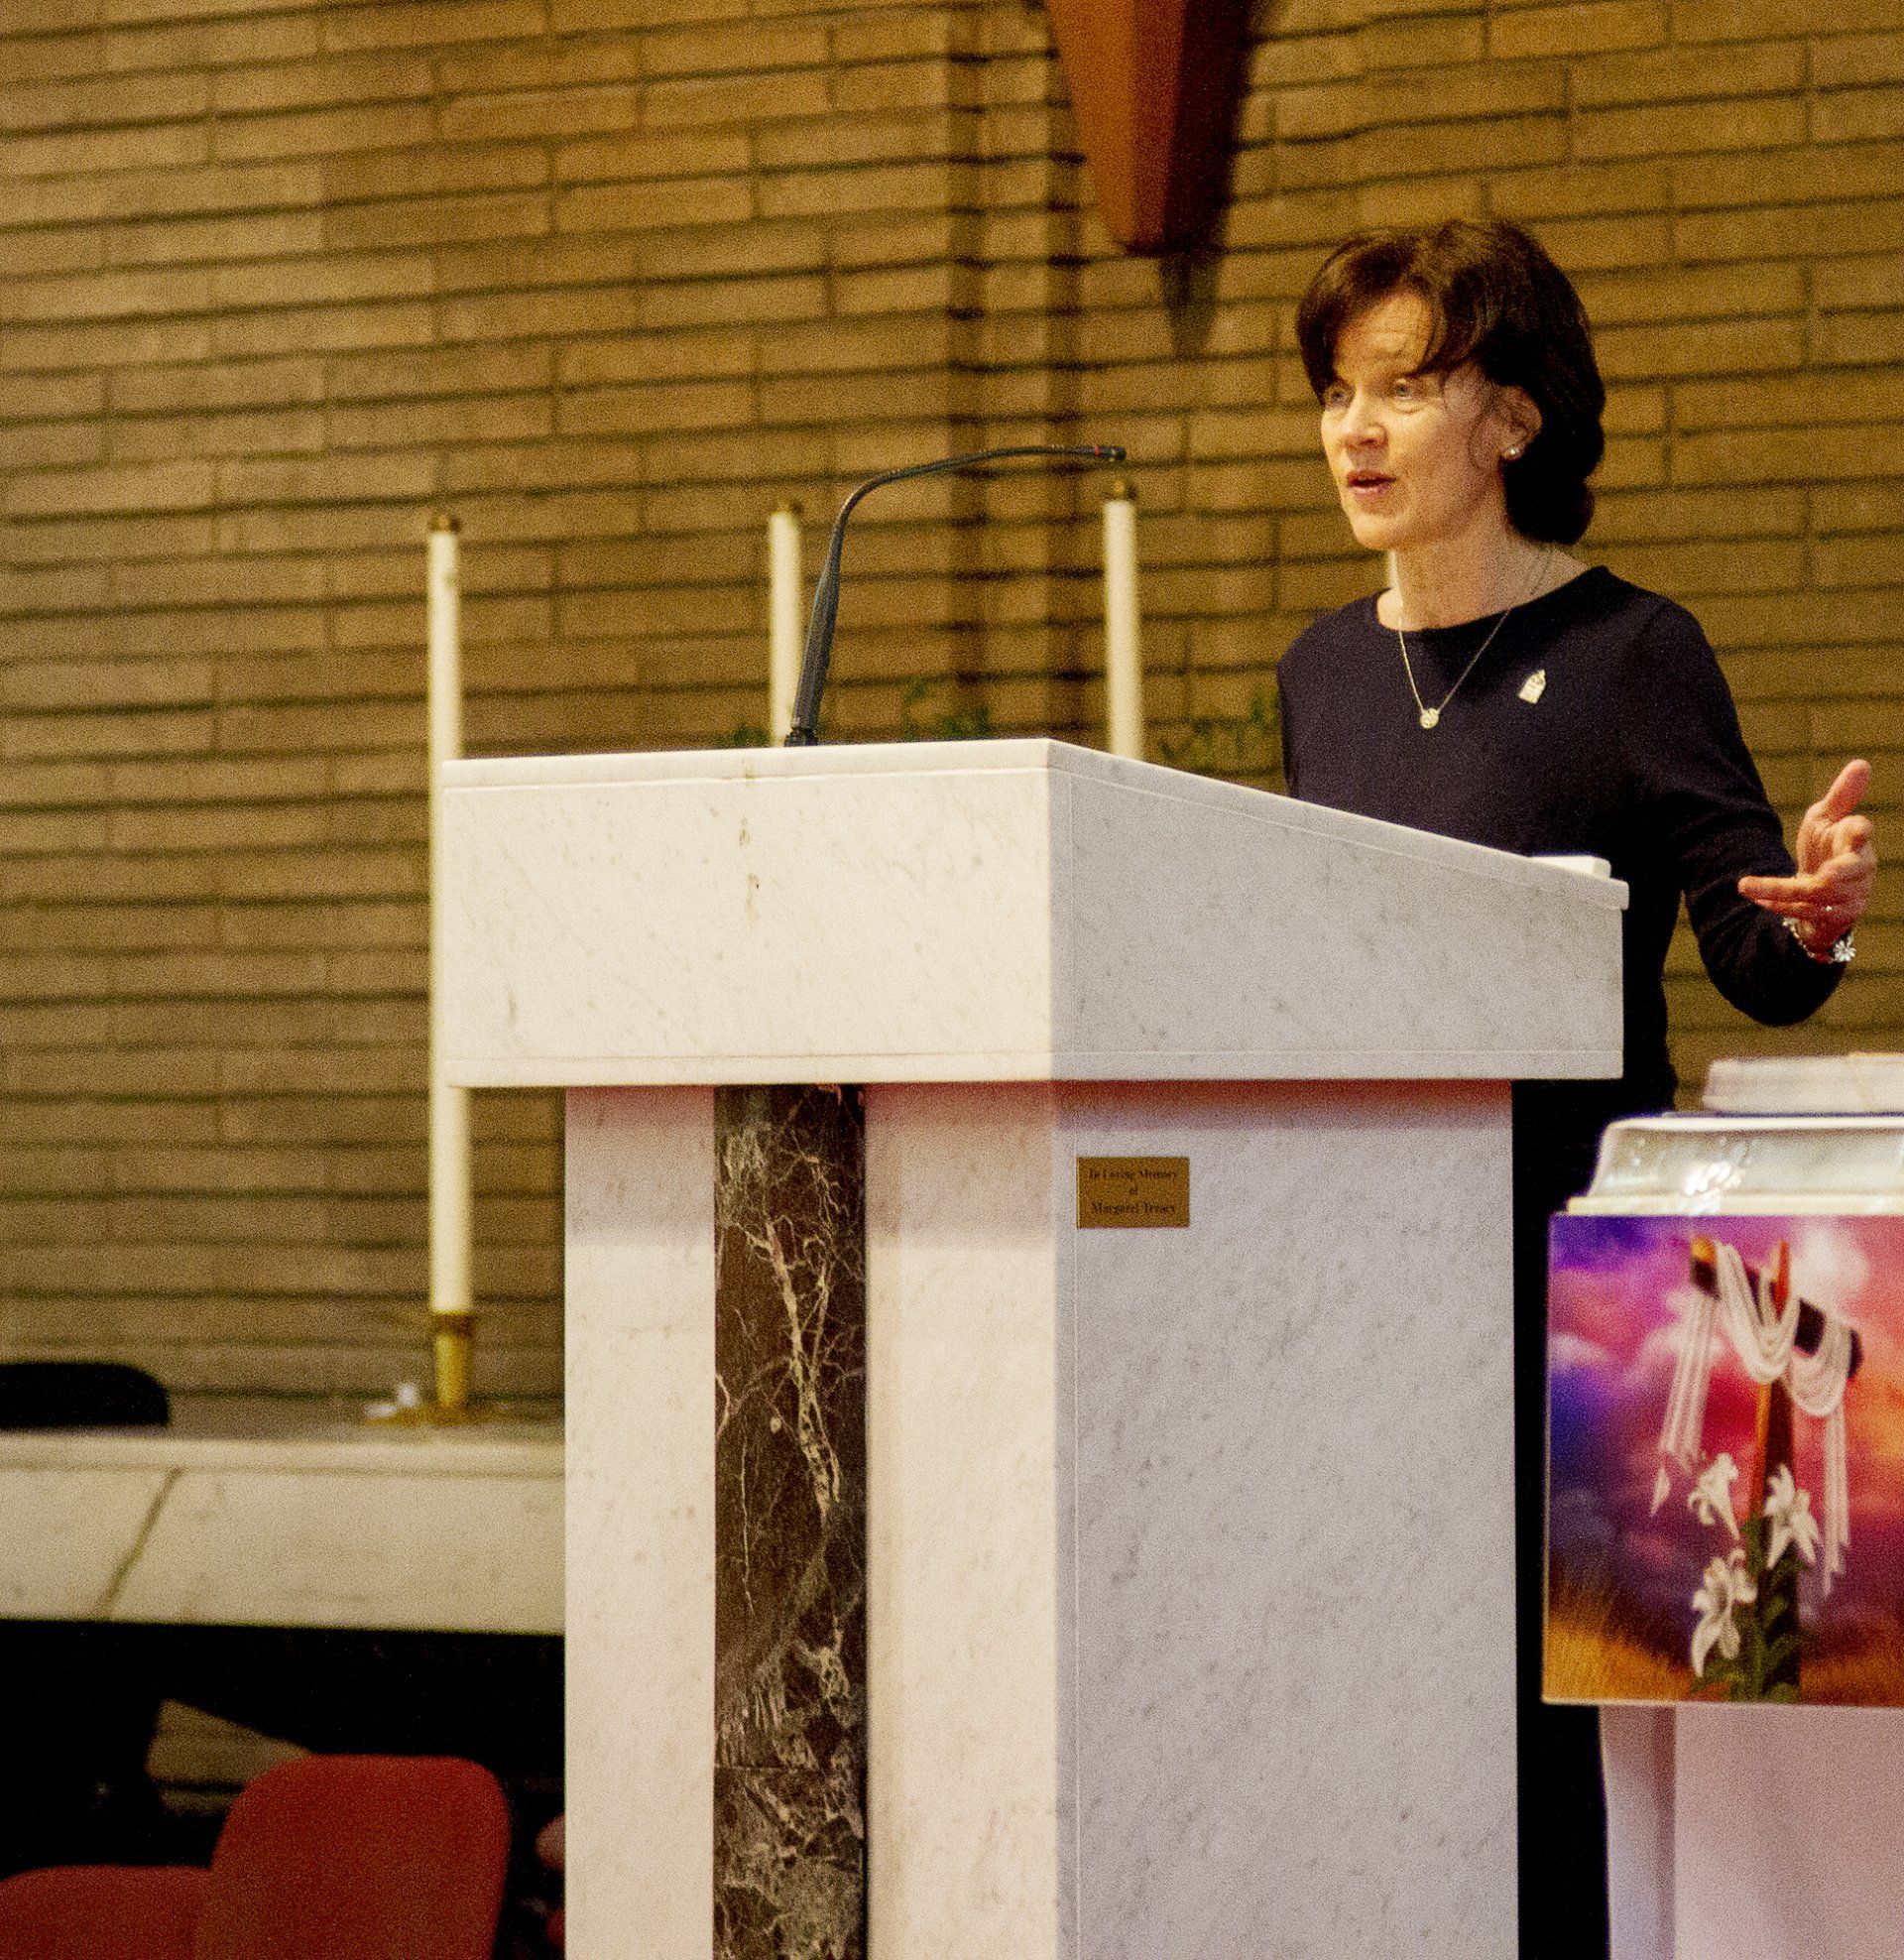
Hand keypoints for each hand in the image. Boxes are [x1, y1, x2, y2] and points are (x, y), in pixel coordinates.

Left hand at [1738, 759, 1876, 956]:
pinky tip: (1754, 897)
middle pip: (1848, 870)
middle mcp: (1859, 870)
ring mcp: (1849, 896)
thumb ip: (1841, 796)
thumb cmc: (1825, 848)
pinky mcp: (1834, 917)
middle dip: (1837, 873)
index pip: (1862, 832)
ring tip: (1745, 885)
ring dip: (1778, 890)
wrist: (1819, 890)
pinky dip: (1778, 904)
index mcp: (1857, 843)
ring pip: (1817, 894)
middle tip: (1824, 873)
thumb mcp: (1826, 820)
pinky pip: (1804, 912)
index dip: (1860, 830)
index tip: (1857, 827)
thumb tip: (1861, 763)